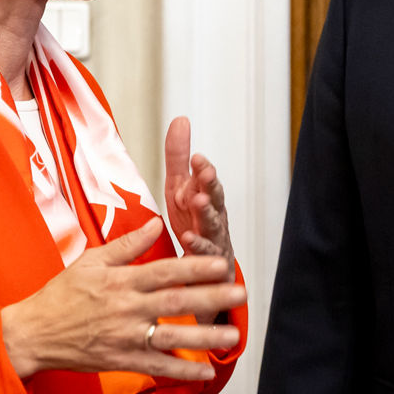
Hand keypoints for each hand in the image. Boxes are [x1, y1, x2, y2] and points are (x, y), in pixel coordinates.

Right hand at [0, 218, 244, 379]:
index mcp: (120, 281)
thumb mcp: (91, 260)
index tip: (221, 264)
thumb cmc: (62, 294)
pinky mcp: (121, 360)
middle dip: (210, 298)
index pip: (165, 272)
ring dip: (204, 338)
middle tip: (240, 293)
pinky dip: (181, 371)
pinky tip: (205, 373)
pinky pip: (156, 367)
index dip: (195, 268)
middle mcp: (126, 309)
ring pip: (171, 337)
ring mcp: (125, 337)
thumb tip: (157, 223)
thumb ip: (127, 245)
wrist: (34, 334)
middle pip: (175, 303)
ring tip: (232, 335)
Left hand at [164, 116, 235, 282]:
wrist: (206, 273)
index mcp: (206, 198)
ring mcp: (214, 241)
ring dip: (206, 214)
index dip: (204, 170)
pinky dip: (198, 247)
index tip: (197, 157)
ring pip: (212, 225)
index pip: (207, 181)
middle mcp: (214, 217)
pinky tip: (188, 240)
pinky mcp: (210, 264)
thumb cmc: (195, 225)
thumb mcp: (180, 188)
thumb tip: (181, 119)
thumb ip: (179, 157)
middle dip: (210, 186)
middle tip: (204, 174)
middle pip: (214, 199)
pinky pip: (205, 254)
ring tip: (198, 203)